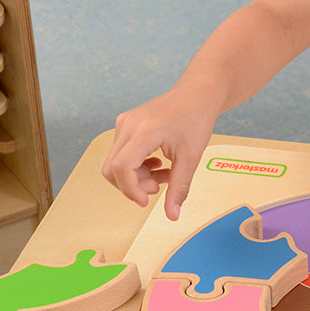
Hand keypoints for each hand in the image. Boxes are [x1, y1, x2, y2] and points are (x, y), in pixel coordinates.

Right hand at [101, 86, 216, 220]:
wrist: (197, 94)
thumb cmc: (197, 120)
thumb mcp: (192, 157)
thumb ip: (180, 187)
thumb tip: (172, 216)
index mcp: (144, 131)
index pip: (121, 167)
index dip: (131, 189)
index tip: (148, 201)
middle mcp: (128, 125)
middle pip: (112, 168)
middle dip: (132, 186)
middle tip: (158, 187)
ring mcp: (124, 123)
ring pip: (115, 162)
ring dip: (137, 177)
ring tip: (164, 174)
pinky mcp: (126, 124)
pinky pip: (122, 152)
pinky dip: (137, 166)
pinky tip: (159, 164)